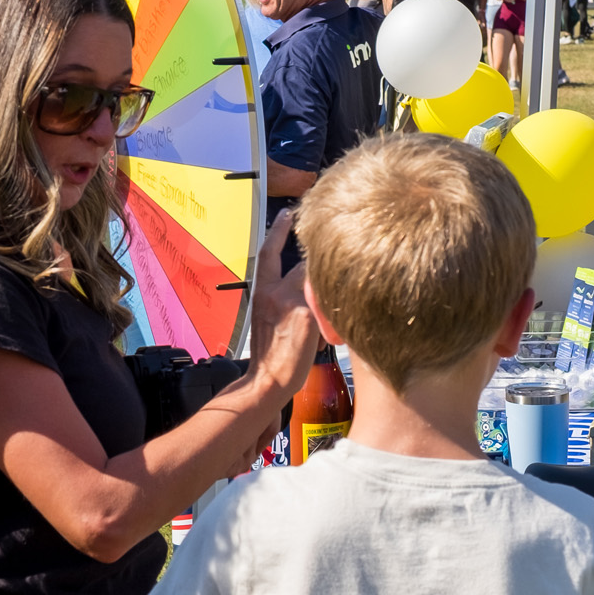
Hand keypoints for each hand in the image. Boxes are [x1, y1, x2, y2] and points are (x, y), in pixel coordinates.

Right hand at [249, 212, 315, 398]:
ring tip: (320, 328)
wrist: (268, 379)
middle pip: (305, 266)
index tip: (286, 214)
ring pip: (321, 287)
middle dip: (318, 277)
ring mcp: (293, 302)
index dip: (277, 231)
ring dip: (328, 301)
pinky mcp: (309, 315)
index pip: (269, 252)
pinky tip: (323, 339)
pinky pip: (330, 307)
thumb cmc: (271, 355)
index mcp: (261, 292)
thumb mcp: (267, 318)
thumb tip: (305, 288)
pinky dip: (332, 321)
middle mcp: (275, 292)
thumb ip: (282, 297)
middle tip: (326, 286)